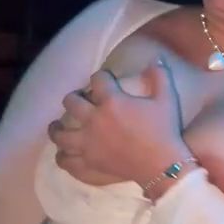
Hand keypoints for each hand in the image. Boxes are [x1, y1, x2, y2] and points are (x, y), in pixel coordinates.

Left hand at [48, 59, 187, 186]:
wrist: (162, 165)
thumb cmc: (164, 130)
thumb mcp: (166, 99)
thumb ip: (159, 76)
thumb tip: (155, 59)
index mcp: (111, 102)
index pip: (98, 80)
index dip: (101, 76)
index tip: (104, 78)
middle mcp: (93, 120)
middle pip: (71, 103)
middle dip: (74, 97)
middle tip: (80, 100)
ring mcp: (87, 144)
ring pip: (60, 134)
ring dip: (56, 128)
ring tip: (57, 126)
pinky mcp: (88, 163)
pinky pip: (67, 161)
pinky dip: (62, 157)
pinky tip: (63, 154)